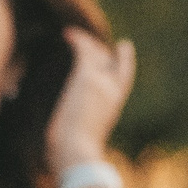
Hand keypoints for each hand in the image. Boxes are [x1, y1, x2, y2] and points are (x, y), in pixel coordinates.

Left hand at [48, 28, 135, 171]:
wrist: (76, 151)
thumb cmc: (75, 154)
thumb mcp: (82, 139)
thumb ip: (81, 131)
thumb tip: (63, 141)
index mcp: (112, 107)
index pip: (123, 79)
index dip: (124, 63)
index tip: (124, 48)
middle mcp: (111, 91)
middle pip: (115, 62)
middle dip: (111, 50)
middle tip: (108, 40)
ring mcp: (101, 82)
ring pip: (98, 53)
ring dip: (86, 42)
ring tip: (72, 34)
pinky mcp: (86, 76)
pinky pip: (84, 50)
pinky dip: (77, 39)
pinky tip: (66, 33)